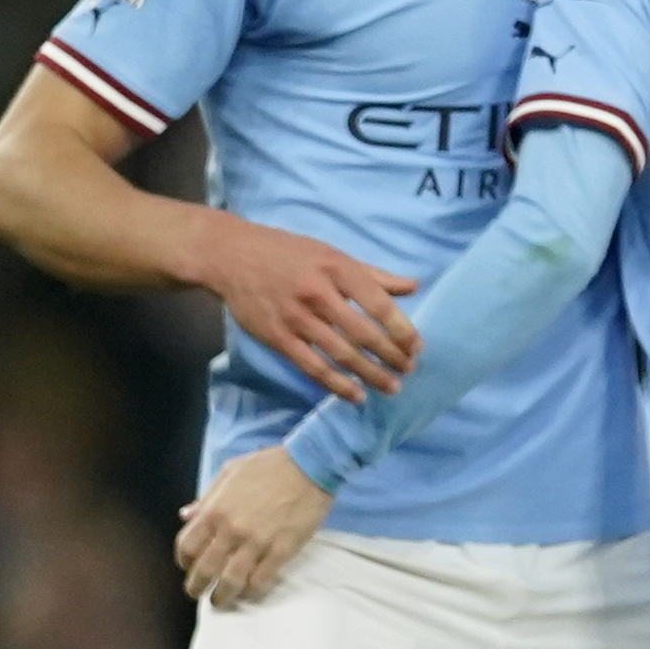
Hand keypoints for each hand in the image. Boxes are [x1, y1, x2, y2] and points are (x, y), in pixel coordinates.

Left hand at [176, 447, 332, 607]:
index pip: (187, 547)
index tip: (190, 566)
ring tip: (222, 600)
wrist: (311, 463)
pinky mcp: (282, 549)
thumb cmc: (270, 464)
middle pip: (204, 571)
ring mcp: (257, 542)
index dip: (184, 561)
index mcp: (215, 510)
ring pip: (230, 582)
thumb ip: (207, 497)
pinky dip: (252, 590)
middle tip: (199, 592)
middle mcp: (231, 530)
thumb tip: (186, 516)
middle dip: (197, 587)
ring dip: (222, 596)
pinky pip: (261, 580)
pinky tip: (250, 590)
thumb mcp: (231, 472)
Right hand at [204, 219, 418, 402]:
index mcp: (338, 269)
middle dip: (390, 355)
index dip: (401, 328)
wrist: (232, 257)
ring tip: (391, 387)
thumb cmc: (289, 253)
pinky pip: (311, 366)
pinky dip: (335, 384)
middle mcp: (318, 294)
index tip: (417, 346)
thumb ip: (374, 275)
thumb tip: (414, 286)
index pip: (378, 304)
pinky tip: (355, 395)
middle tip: (409, 370)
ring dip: (369, 374)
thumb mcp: (333, 254)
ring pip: (340, 353)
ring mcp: (296, 318)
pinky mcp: (277, 338)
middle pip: (362, 333)